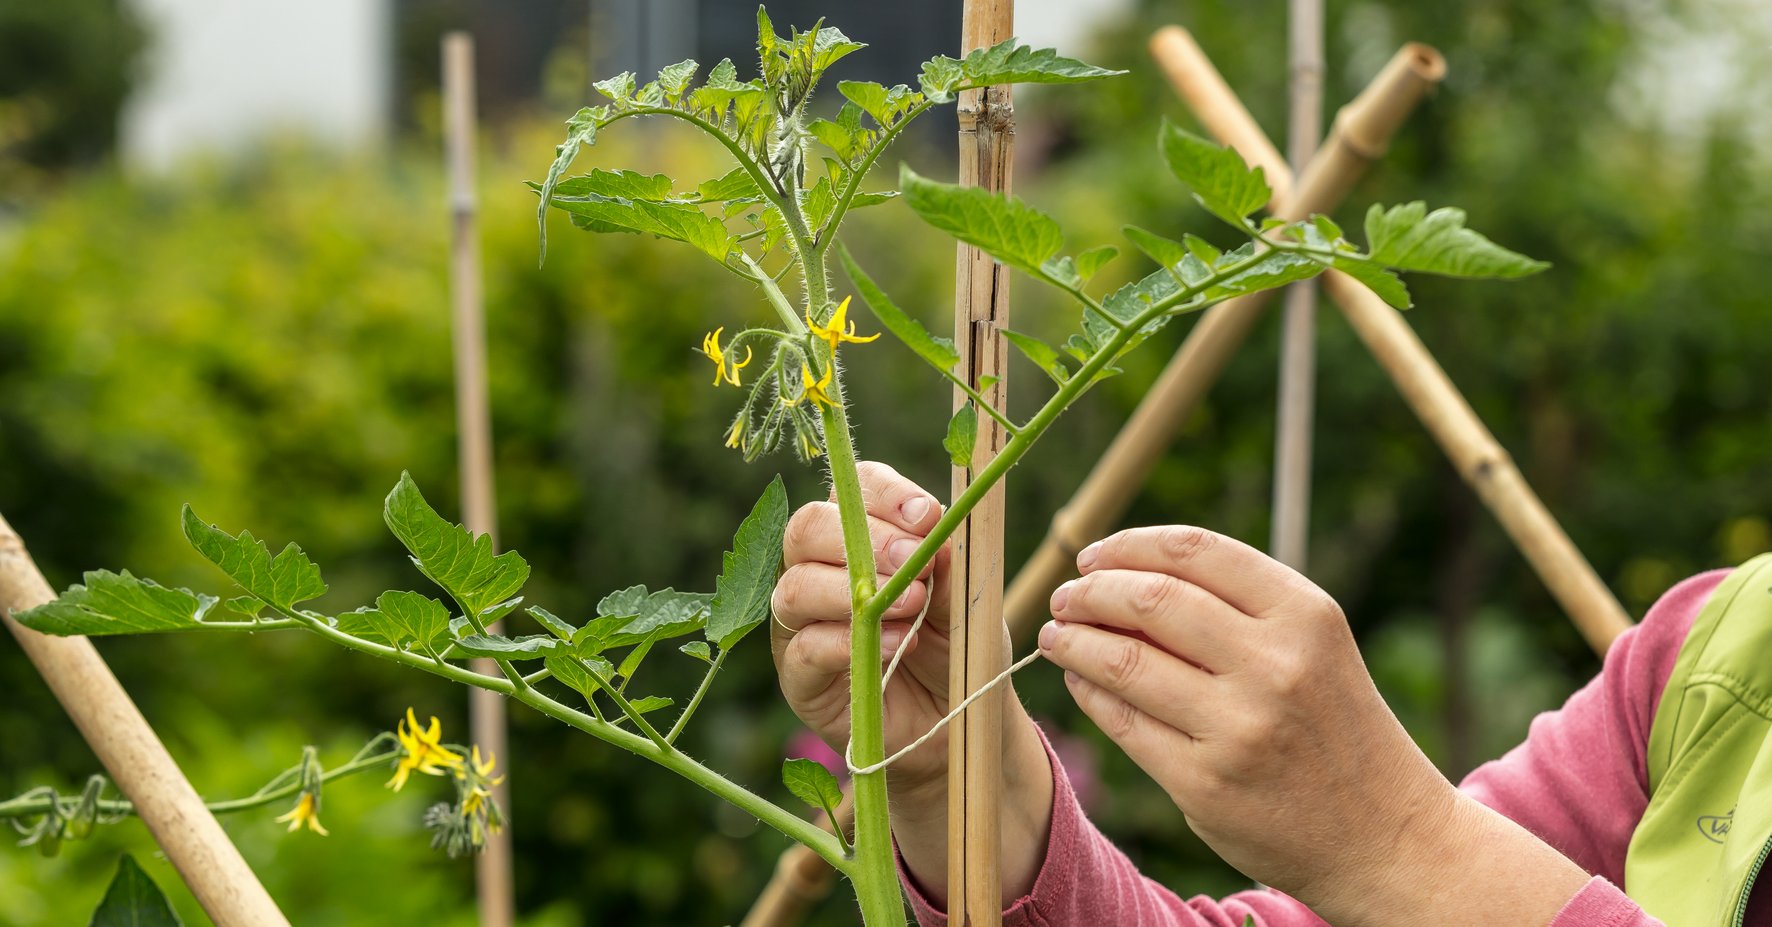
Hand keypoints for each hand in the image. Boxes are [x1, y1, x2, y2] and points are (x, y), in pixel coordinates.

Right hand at [770, 461, 953, 790]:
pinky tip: (896, 643)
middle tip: (914, 562)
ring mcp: (800, 622)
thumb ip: (948, 567)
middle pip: (808, 528)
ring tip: (912, 605)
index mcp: (859, 535)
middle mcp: (817, 569)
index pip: (853, 489)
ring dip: (855, 590)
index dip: (884, 494)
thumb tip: (935, 535)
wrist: (954, 721)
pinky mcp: (798, 675)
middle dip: (865, 540)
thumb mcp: (966, 602)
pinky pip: (804, 647)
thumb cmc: (954, 648)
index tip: (927, 516)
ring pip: (796, 586)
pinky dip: (849, 641)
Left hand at [1039, 525, 1587, 924]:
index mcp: (1305, 615)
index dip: (1128, 544)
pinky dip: (1089, 694)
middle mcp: (1275, 666)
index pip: (1194, 552)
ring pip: (1123, 662)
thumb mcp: (1312, 647)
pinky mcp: (1205, 784)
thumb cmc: (1333, 724)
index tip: (1092, 555)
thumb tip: (1122, 572)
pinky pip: (1123, 723)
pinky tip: (1080, 682)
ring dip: (1074, 642)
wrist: (1385, 836)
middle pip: (1149, 600)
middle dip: (1090, 591)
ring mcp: (1238, 728)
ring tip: (1056, 636)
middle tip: (1065, 596)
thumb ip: (1234, 606)